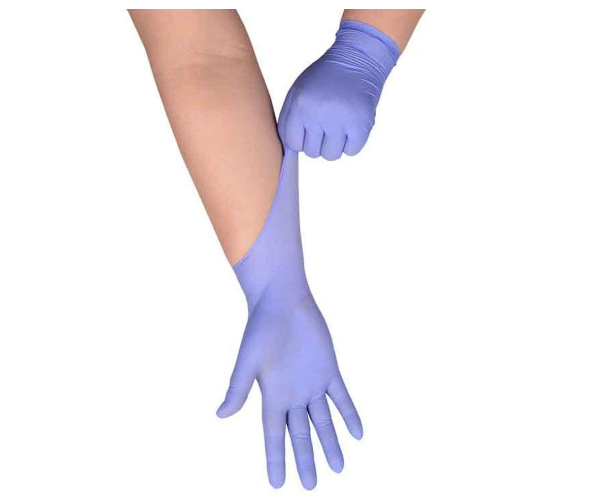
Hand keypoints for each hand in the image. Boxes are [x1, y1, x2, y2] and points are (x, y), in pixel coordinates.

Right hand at [217, 292, 361, 489]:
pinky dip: (349, 414)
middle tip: (312, 486)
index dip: (276, 460)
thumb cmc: (261, 328)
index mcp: (272, 395)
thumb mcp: (248, 361)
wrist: (282, 300)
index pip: (274, 436)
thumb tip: (220, 416)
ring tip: (339, 468)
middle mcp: (293, 394)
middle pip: (300, 434)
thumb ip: (238, 389)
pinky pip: (341, 397)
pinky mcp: (329, 369)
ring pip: (324, 420)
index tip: (278, 485)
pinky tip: (358, 433)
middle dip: (305, 459)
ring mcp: (312, 383)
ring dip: (331, 442)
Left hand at [278, 20, 399, 160]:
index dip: (301, 141)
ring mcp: (341, 120)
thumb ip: (289, 119)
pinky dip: (352, 143)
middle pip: (312, 153)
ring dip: (335, 145)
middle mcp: (319, 113)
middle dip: (318, 142)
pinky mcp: (361, 124)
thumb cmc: (324, 79)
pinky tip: (351, 126)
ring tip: (339, 126)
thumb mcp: (298, 91)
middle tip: (326, 123)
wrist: (358, 59)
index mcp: (300, 105)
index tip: (308, 129)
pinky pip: (351, 152)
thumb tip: (289, 151)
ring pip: (331, 156)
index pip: (294, 144)